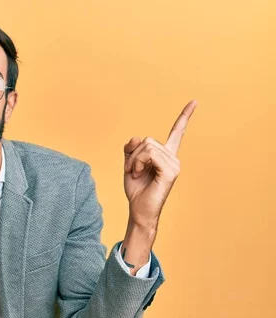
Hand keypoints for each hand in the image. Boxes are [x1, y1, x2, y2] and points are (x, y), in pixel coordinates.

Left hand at [123, 100, 196, 228]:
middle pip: (147, 140)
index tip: (194, 101)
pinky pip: (150, 154)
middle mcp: (173, 158)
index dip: (184, 116)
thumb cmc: (136, 189)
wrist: (138, 210)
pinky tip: (138, 174)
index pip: (177, 132)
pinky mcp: (171, 171)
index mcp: (166, 155)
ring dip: (134, 160)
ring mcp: (174, 164)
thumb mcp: (129, 164)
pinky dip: (138, 163)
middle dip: (133, 154)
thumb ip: (132, 148)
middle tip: (131, 170)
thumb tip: (136, 138)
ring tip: (135, 174)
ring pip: (147, 146)